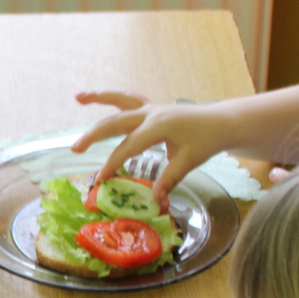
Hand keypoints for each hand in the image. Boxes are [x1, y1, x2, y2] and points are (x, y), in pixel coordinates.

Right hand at [70, 91, 242, 204]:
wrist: (222, 122)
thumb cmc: (208, 141)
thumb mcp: (190, 161)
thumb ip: (169, 179)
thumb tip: (155, 200)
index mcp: (159, 126)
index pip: (128, 147)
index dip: (112, 164)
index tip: (100, 179)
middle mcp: (151, 113)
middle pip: (116, 122)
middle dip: (93, 135)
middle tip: (75, 149)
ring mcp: (151, 107)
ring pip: (120, 100)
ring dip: (98, 98)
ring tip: (78, 96)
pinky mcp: (152, 108)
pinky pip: (129, 99)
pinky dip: (113, 98)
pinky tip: (97, 97)